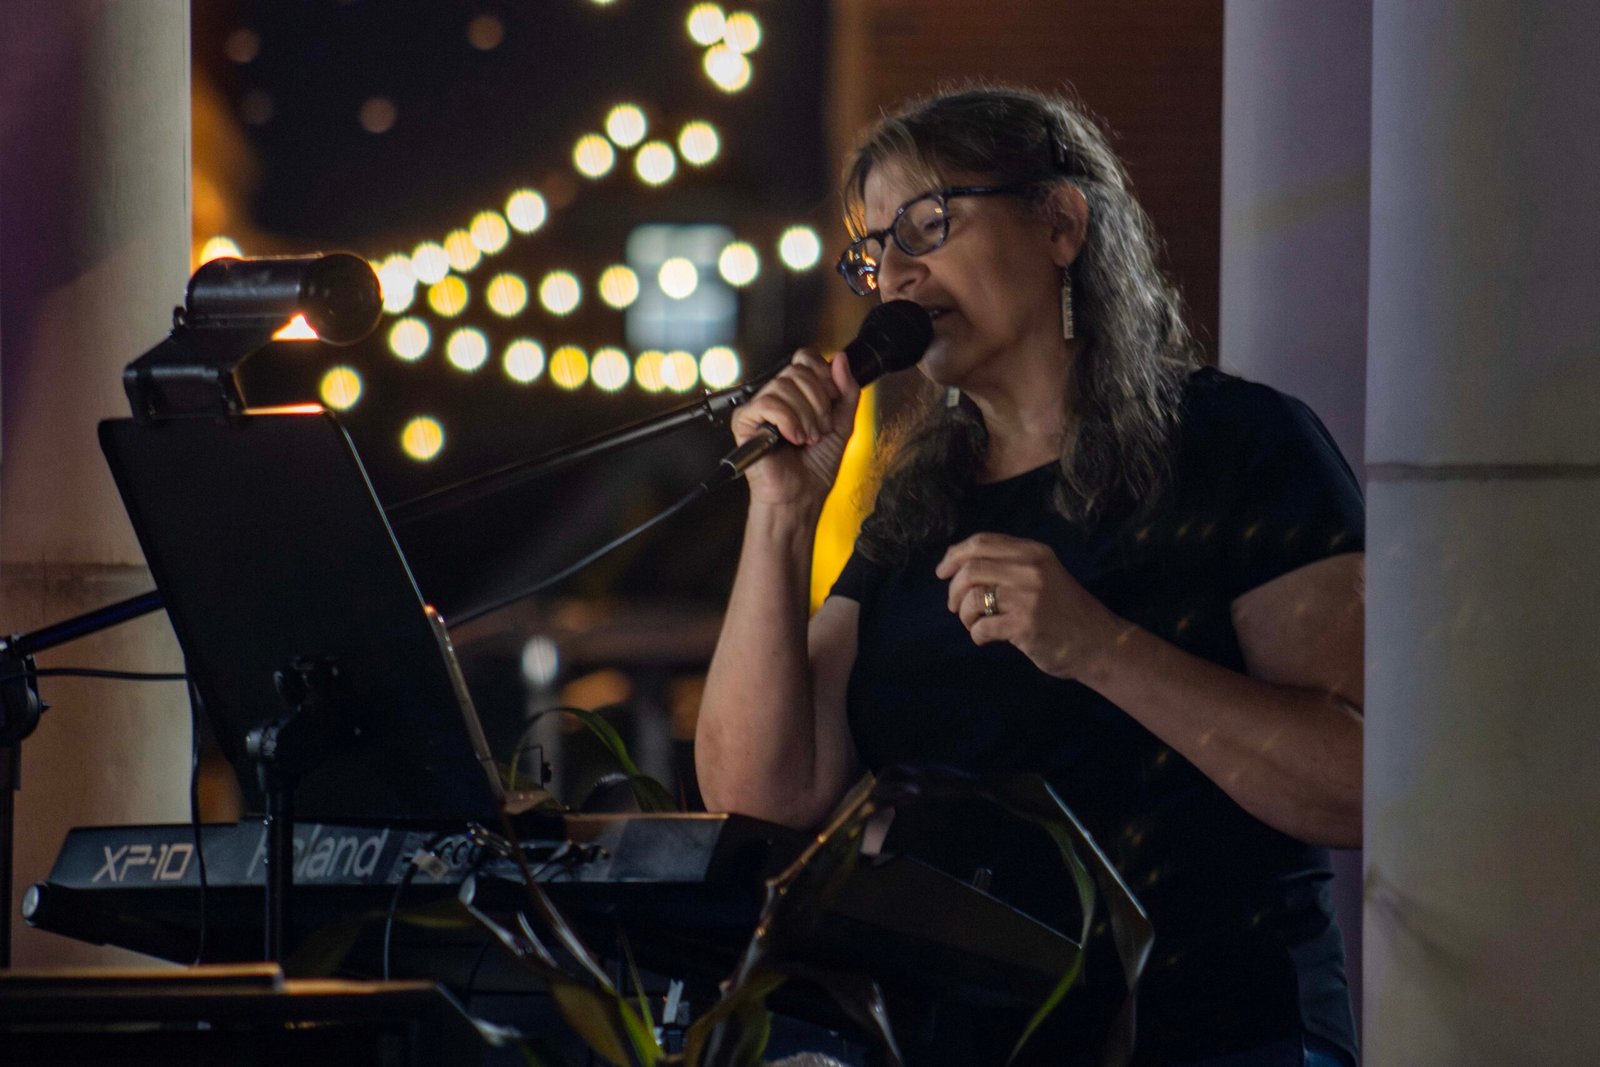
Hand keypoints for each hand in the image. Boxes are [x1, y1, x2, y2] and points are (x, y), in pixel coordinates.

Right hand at [731, 348, 859, 508]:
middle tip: (820, 428)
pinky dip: (787, 420)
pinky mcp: (745, 420)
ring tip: (807, 437)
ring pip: (783, 385)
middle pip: (797, 370)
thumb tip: (840, 359)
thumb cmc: (816, 466)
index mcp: (798, 392)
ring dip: (804, 415)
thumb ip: (847, 390)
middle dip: (817, 401)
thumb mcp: (843, 423)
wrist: (802, 495)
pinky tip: (792, 438)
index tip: (832, 400)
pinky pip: (767, 403)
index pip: (805, 358)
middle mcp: (778, 396)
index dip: (822, 374)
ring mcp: (760, 407)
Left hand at [935, 532, 1121, 681]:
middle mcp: (1030, 569)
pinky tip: (985, 639)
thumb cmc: (1066, 611)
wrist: (1100, 643)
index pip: (982, 542)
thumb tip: (959, 563)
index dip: (954, 555)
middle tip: (955, 607)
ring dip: (964, 615)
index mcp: (1033, 552)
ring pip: (972, 597)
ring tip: (974, 625)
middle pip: (970, 568)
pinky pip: (982, 626)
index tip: (942, 572)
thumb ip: (1010, 564)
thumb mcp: (1044, 574)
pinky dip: (976, 634)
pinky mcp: (1025, 625)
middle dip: (953, 589)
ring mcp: (1028, 596)